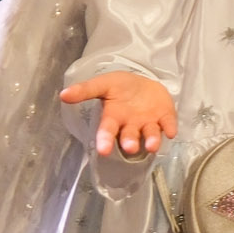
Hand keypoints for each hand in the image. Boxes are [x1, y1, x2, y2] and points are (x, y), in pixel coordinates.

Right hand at [59, 71, 176, 157]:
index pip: (107, 131)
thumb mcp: (102, 84)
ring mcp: (149, 122)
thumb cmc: (120, 87)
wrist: (143, 81)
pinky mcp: (165, 117)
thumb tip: (63, 95)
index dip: (105, 140)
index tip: (103, 151)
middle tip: (130, 147)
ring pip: (150, 135)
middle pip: (129, 136)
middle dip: (130, 142)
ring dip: (151, 140)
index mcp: (113, 117)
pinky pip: (168, 124)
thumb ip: (85, 90)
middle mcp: (131, 125)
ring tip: (151, 145)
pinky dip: (169, 128)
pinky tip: (170, 132)